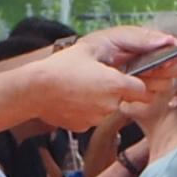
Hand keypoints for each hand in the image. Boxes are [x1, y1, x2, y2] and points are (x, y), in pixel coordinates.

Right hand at [14, 39, 152, 134]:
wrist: (34, 90)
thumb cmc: (60, 67)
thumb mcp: (88, 49)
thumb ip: (116, 51)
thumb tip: (135, 49)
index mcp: (116, 84)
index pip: (143, 90)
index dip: (137, 84)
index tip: (129, 79)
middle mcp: (110, 104)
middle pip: (126, 100)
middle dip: (118, 92)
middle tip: (99, 81)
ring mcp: (97, 118)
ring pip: (108, 110)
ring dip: (102, 102)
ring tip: (82, 89)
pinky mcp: (84, 127)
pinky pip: (92, 118)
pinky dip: (87, 111)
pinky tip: (74, 99)